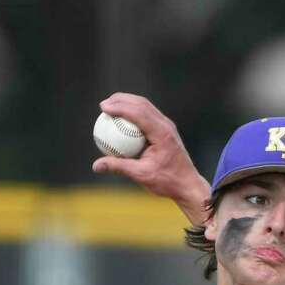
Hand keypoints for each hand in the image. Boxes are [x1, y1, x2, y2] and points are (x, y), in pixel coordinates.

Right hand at [91, 93, 211, 225]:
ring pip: (146, 106)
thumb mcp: (141, 175)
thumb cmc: (167, 181)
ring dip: (127, 102)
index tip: (103, 108)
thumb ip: (119, 167)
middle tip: (103, 105)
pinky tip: (121, 119)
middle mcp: (166, 126)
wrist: (188, 185)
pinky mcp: (166, 129)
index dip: (119, 107)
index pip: (139, 113)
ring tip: (110, 106)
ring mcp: (168, 126)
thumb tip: (96, 165)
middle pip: (142, 104)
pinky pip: (148, 115)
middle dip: (121, 99)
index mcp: (162, 134)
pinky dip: (134, 112)